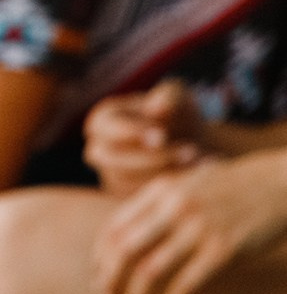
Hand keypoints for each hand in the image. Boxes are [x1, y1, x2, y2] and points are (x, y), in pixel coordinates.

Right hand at [83, 79, 206, 198]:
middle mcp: (98, 148)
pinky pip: (138, 196)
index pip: (104, 126)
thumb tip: (155, 110)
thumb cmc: (181, 114)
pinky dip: (166, 186)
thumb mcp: (179, 97)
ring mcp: (110, 174)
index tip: (162, 134)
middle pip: (109, 156)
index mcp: (102, 119)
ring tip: (195, 160)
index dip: (131, 131)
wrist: (193, 144)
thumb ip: (168, 97)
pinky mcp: (125, 195)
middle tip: (188, 150)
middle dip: (150, 156)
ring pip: (126, 179)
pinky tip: (193, 175)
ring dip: (163, 171)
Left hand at [95, 150, 286, 293]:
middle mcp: (174, 208)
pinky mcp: (223, 250)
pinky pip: (185, 285)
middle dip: (108, 282)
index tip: (98, 278)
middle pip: (123, 251)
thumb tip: (128, 233)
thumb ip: (160, 204)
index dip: (100, 258)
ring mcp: (198, 228)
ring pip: (148, 272)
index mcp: (161, 191)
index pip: (114, 228)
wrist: (280, 184)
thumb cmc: (234, 188)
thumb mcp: (190, 183)